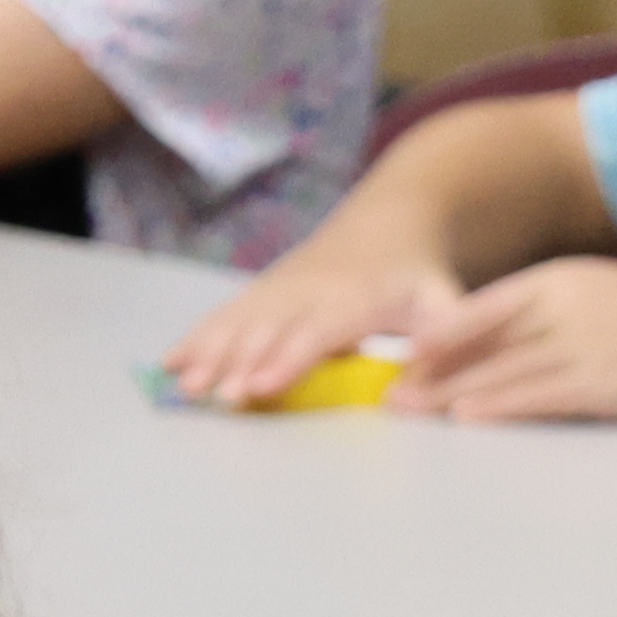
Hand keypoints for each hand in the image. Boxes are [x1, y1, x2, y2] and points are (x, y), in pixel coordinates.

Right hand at [166, 241, 461, 412]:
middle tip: (215, 396)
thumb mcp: (444, 300)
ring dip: (210, 353)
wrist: (391, 219)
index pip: (315, 334)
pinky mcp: (264, 291)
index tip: (262, 385)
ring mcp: (280, 290)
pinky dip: (199, 336)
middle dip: (239, 363)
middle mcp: (308, 294)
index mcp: (352, 301)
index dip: (287, 360)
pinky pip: (227, 314)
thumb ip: (445, 337)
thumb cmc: (420, 273)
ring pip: (239, 323)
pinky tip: (171, 362)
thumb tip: (434, 375)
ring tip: (184, 386)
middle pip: (267, 332)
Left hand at [395, 259, 616, 421]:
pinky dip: (498, 406)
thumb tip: (508, 343)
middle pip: (483, 343)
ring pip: (501, 372)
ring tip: (412, 411)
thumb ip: (554, 315)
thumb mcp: (601, 297)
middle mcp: (561, 310)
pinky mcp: (600, 384)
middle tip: (389, 392)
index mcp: (558, 282)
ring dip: (451, 394)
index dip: (441, 333)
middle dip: (432, 371)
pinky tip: (468, 416)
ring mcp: (579, 347)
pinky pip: (537, 397)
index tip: (403, 352)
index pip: (485, 308)